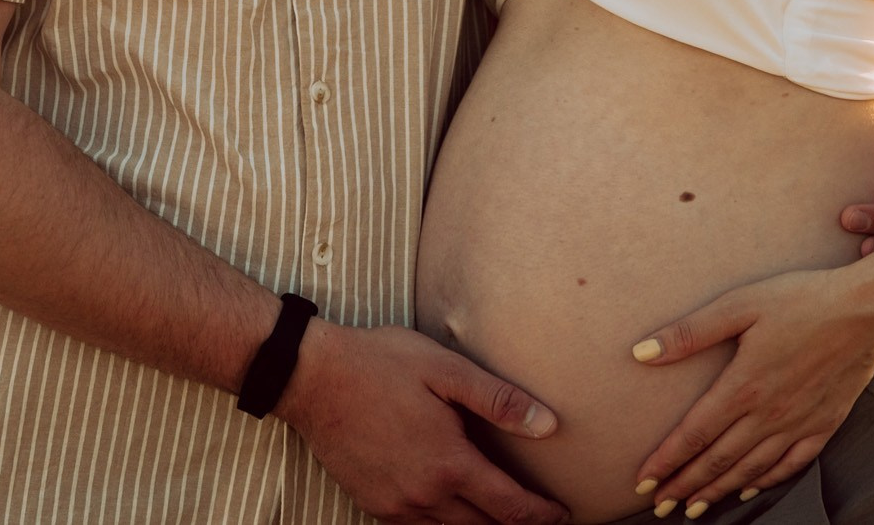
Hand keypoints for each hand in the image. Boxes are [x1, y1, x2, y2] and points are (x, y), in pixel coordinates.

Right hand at [274, 321, 568, 524]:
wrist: (311, 377)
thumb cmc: (379, 364)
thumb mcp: (445, 369)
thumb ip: (498, 400)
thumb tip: (549, 425)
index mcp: (448, 464)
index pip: (509, 507)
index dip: (541, 515)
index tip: (563, 514)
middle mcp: (424, 495)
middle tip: (538, 518)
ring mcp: (395, 504)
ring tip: (498, 515)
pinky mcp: (372, 503)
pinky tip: (449, 510)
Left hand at [626, 261, 873, 514]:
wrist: (867, 310)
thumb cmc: (801, 300)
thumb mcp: (738, 305)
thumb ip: (688, 333)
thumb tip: (640, 352)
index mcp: (743, 386)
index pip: (694, 434)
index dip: (666, 461)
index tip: (643, 482)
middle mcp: (769, 414)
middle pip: (718, 461)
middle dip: (685, 486)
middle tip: (659, 507)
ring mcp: (798, 424)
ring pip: (750, 470)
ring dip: (718, 491)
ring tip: (694, 508)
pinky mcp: (824, 425)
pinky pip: (790, 465)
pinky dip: (766, 482)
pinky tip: (750, 490)